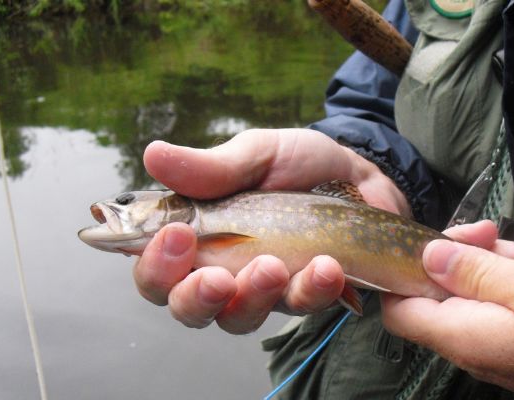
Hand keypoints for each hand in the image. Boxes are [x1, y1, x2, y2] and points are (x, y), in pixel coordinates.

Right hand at [133, 128, 408, 332]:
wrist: (360, 174)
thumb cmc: (297, 163)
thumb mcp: (255, 155)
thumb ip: (209, 167)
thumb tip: (153, 155)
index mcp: (198, 234)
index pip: (155, 268)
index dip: (156, 264)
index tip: (179, 236)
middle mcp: (221, 269)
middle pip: (187, 308)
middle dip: (197, 298)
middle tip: (219, 278)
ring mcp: (262, 288)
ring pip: (239, 318)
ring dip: (254, 297)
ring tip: (274, 266)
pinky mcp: (303, 294)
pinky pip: (299, 307)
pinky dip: (311, 289)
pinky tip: (327, 266)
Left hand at [382, 221, 513, 398]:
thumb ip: (472, 270)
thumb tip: (425, 256)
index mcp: (463, 335)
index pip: (399, 310)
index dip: (401, 273)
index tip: (428, 241)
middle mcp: (472, 346)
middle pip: (441, 291)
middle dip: (464, 255)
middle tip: (495, 235)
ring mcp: (498, 345)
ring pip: (477, 290)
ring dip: (500, 264)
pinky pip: (505, 303)